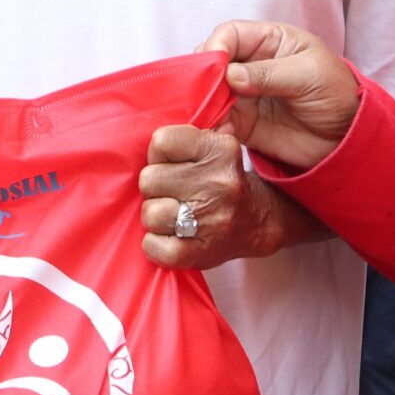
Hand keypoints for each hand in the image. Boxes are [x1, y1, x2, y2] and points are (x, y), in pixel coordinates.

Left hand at [138, 125, 308, 270]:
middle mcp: (220, 182)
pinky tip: (170, 239)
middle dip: (156, 189)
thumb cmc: (221, 182)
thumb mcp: (211, 149)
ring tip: (174, 217)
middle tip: (174, 195)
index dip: (160, 157)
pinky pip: (153, 246)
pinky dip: (154, 246)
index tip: (174, 167)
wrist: (259, 221)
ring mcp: (212, 219)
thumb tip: (136, 152)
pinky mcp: (202, 252)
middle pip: (148, 180)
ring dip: (155, 218)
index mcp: (220, 150)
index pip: (160, 142)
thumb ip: (180, 144)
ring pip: (149, 213)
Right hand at [199, 21, 360, 170]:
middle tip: (203, 93)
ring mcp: (243, 94)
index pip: (231, 34)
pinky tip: (216, 131)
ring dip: (203, 103)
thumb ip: (269, 73)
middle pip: (212, 62)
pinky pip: (217, 121)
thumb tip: (229, 75)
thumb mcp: (309, 75)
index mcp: (269, 41)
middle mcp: (250, 65)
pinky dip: (211, 125)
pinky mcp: (242, 122)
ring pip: (209, 92)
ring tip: (205, 115)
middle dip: (203, 76)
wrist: (349, 138)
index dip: (217, 45)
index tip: (213, 64)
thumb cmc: (337, 94)